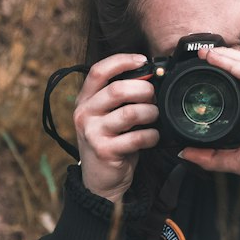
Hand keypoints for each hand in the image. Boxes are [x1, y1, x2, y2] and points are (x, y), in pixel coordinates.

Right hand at [72, 53, 158, 202]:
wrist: (100, 179)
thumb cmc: (111, 141)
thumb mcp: (108, 116)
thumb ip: (120, 97)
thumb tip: (150, 76)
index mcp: (85, 99)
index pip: (98, 71)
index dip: (122, 61)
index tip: (143, 60)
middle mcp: (84, 113)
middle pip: (117, 90)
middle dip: (144, 90)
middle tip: (154, 98)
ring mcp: (92, 133)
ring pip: (130, 113)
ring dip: (150, 113)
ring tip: (155, 117)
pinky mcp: (104, 150)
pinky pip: (136, 137)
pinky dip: (151, 136)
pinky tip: (153, 137)